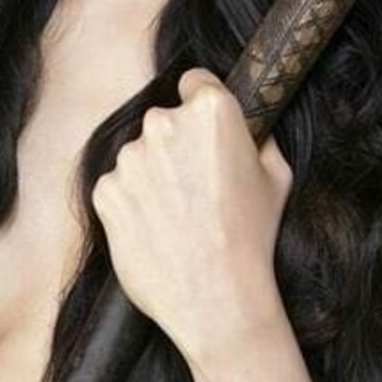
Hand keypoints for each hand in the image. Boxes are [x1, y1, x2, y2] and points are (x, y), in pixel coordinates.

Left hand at [91, 67, 293, 367]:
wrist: (217, 299)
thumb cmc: (253, 238)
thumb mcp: (277, 177)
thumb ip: (260, 140)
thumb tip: (252, 129)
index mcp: (210, 110)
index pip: (195, 82)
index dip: (203, 105)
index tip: (205, 132)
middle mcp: (163, 123)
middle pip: (165, 121)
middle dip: (177, 145)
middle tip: (197, 187)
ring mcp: (129, 158)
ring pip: (139, 155)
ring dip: (152, 176)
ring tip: (178, 217)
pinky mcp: (104, 191)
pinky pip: (118, 186)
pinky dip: (132, 203)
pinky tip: (156, 229)